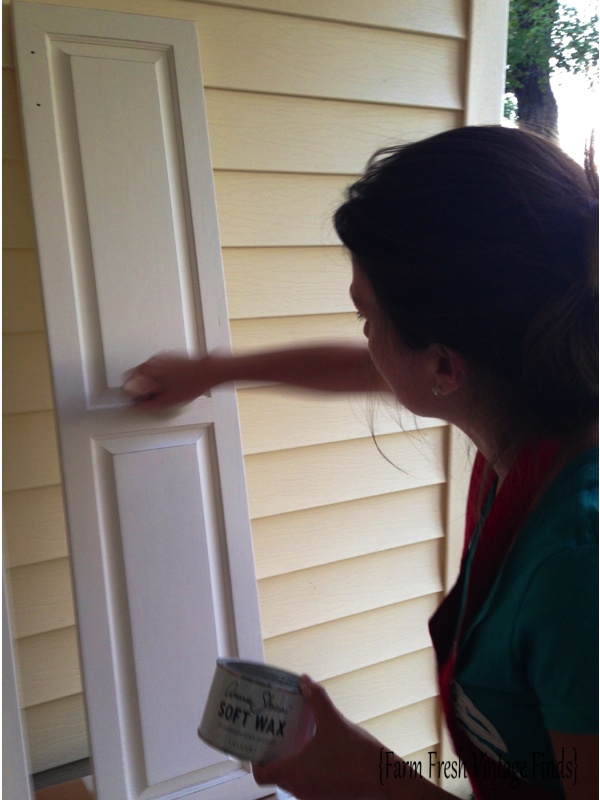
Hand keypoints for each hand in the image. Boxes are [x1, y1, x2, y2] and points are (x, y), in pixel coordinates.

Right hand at [123, 352, 218, 409]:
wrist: (207, 372)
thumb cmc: (191, 384)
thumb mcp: (166, 401)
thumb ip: (146, 404)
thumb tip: (136, 407)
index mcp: (146, 371)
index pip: (126, 383)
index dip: (131, 395)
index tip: (136, 401)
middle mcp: (151, 361)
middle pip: (134, 376)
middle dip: (139, 388)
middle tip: (148, 398)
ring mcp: (160, 357)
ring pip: (145, 371)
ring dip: (148, 382)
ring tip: (162, 392)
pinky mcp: (168, 356)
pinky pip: (156, 367)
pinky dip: (158, 376)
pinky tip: (169, 384)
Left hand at [252, 676, 384, 799]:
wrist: (386, 780)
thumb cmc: (355, 753)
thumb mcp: (333, 720)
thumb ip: (316, 698)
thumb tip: (304, 679)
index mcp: (294, 774)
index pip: (261, 775)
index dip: (256, 760)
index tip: (259, 741)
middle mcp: (300, 790)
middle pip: (277, 776)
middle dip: (275, 755)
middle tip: (278, 732)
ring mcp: (315, 797)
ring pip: (294, 781)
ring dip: (293, 762)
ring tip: (298, 738)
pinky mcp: (329, 797)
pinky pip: (310, 784)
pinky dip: (308, 769)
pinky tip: (319, 751)